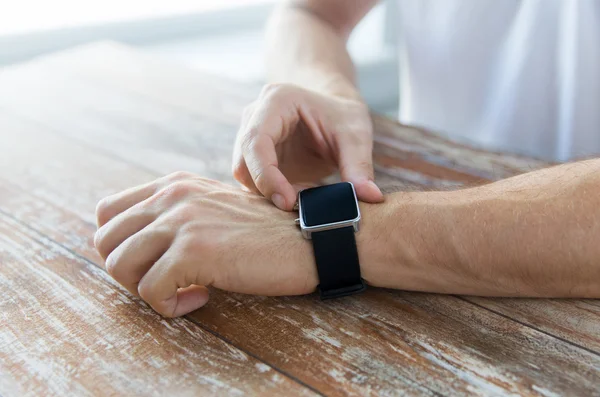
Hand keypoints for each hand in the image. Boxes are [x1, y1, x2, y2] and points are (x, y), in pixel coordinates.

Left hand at [93, 172, 317, 316]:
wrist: (307, 237)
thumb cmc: (265, 231)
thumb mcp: (214, 207)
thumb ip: (179, 214)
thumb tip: (143, 245)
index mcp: (173, 185)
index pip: (108, 211)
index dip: (119, 244)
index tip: (152, 261)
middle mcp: (171, 197)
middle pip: (105, 240)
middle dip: (128, 271)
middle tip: (163, 280)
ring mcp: (181, 222)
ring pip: (118, 265)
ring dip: (145, 290)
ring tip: (182, 291)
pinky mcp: (195, 251)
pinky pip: (150, 290)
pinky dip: (169, 306)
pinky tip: (201, 298)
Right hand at [232, 83, 383, 210]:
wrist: (335, 110)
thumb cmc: (343, 115)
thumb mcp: (356, 135)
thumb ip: (359, 165)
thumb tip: (370, 197)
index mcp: (276, 101)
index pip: (256, 142)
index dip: (266, 175)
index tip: (287, 201)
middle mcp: (255, 117)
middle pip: (243, 161)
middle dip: (266, 189)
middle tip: (297, 208)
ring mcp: (250, 137)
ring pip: (244, 175)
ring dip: (269, 193)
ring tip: (304, 197)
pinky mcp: (255, 158)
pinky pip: (254, 182)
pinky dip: (272, 194)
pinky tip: (298, 194)